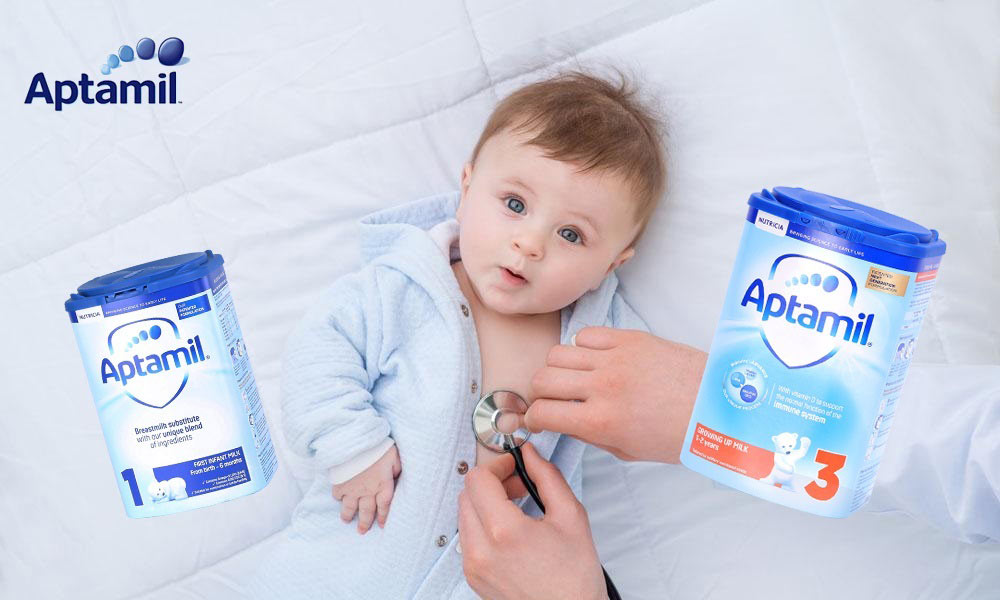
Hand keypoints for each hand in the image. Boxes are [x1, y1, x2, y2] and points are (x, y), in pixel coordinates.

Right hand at [332, 445, 400, 533]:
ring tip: (346, 520)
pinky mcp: (339, 483)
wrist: (356, 442)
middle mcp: (368, 491)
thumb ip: (397, 468)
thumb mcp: (395, 456)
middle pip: (367, 511)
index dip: (383, 516)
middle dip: (365, 522)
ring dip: (348, 515)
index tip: (381, 525)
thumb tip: (398, 476)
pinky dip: (338, 498)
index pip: (385, 506)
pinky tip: (339, 499)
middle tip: (362, 531)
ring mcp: (352, 488)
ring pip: (349, 508)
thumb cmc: (378, 447)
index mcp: (383, 485)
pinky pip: (337, 495)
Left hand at [458, 443, 605, 599]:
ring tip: (516, 509)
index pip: (478, 478)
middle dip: (491, 482)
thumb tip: (530, 456)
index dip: (497, 465)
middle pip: (467, 494)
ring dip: (485, 503)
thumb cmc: (575, 579)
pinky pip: (468, 538)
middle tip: (518, 486)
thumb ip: (547, 477)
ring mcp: (473, 567)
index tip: (513, 466)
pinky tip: (510, 530)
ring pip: (464, 515)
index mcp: (504, 532)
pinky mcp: (473, 577)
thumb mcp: (571, 517)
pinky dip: (483, 525)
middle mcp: (481, 551)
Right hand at [527, 327, 705, 462]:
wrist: (716, 405)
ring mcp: (616, 359)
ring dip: (557, 369)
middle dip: (539, 393)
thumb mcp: (629, 450)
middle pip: (541, 379)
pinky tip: (594, 360)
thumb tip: (563, 422)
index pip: (542, 412)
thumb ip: (591, 435)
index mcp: (602, 422)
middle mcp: (604, 387)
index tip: (537, 420)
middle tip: (550, 399)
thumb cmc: (679, 434)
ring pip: (558, 353)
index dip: (533, 419)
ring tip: (571, 378)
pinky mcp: (630, 338)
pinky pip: (586, 335)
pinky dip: (582, 348)